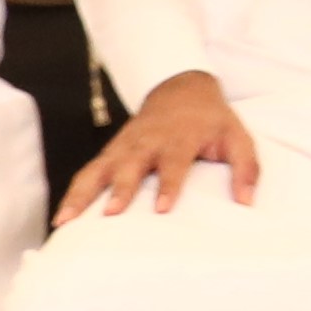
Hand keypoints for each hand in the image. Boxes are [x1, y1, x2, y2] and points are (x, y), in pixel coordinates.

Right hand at [60, 67, 253, 221]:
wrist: (181, 89)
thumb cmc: (211, 120)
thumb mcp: (237, 137)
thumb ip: (246, 168)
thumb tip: (248, 202)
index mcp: (179, 138)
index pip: (174, 162)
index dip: (169, 184)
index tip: (163, 209)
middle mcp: (146, 142)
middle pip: (130, 166)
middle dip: (120, 189)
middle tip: (110, 215)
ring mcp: (124, 147)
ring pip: (99, 169)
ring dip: (82, 194)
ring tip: (66, 221)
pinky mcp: (111, 152)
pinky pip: (88, 172)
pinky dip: (74, 192)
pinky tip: (62, 216)